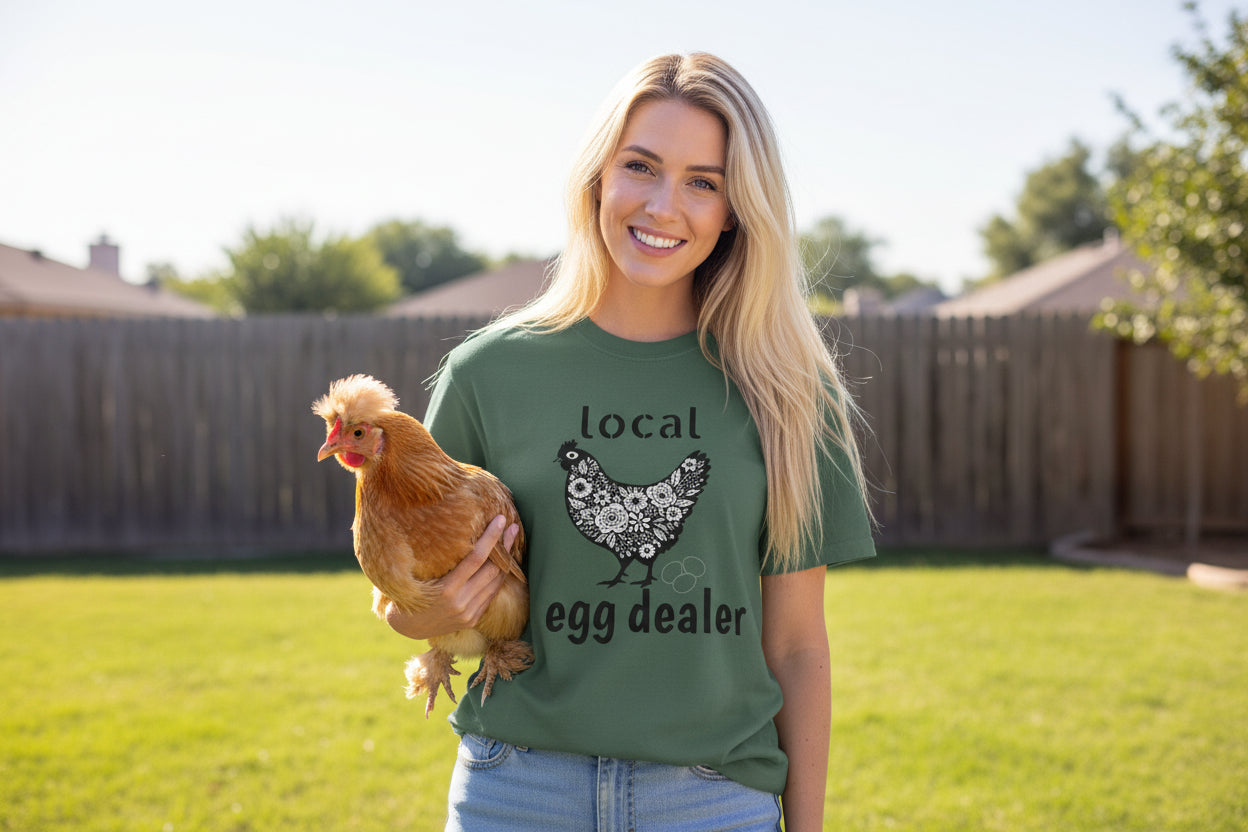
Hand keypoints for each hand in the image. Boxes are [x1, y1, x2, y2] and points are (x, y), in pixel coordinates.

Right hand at [384, 515, 516, 639]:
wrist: (408, 627)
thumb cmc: (410, 591)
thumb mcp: (419, 573)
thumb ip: (440, 558)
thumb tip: (457, 529)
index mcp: (447, 589)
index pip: (477, 558)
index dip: (491, 537)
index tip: (500, 519)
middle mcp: (461, 602)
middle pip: (492, 569)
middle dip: (505, 546)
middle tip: (513, 527)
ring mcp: (469, 613)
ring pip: (496, 582)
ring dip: (507, 562)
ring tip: (511, 542)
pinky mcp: (473, 619)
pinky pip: (491, 594)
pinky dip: (498, 578)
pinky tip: (503, 564)